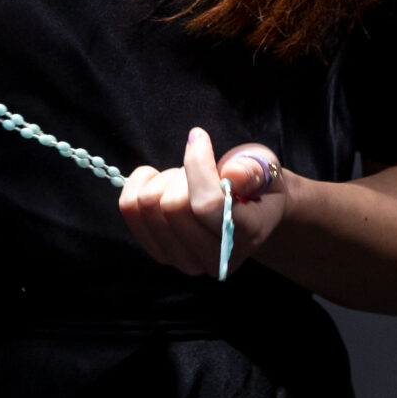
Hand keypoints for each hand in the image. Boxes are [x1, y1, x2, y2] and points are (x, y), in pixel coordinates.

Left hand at [119, 128, 289, 277]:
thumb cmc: (259, 186)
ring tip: (187, 180)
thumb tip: (233, 175)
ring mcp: (184, 260)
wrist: (252, 213)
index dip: (196, 164)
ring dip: (164, 180)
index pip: (206, 204)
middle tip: (200, 168)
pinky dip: (140, 184)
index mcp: (247, 235)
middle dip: (182, 173)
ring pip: (147, 206)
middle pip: (172, 206)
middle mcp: (215, 258)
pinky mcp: (160, 253)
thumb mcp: (267, 170)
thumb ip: (254, 171)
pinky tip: (161, 182)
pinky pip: (129, 209)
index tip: (198, 137)